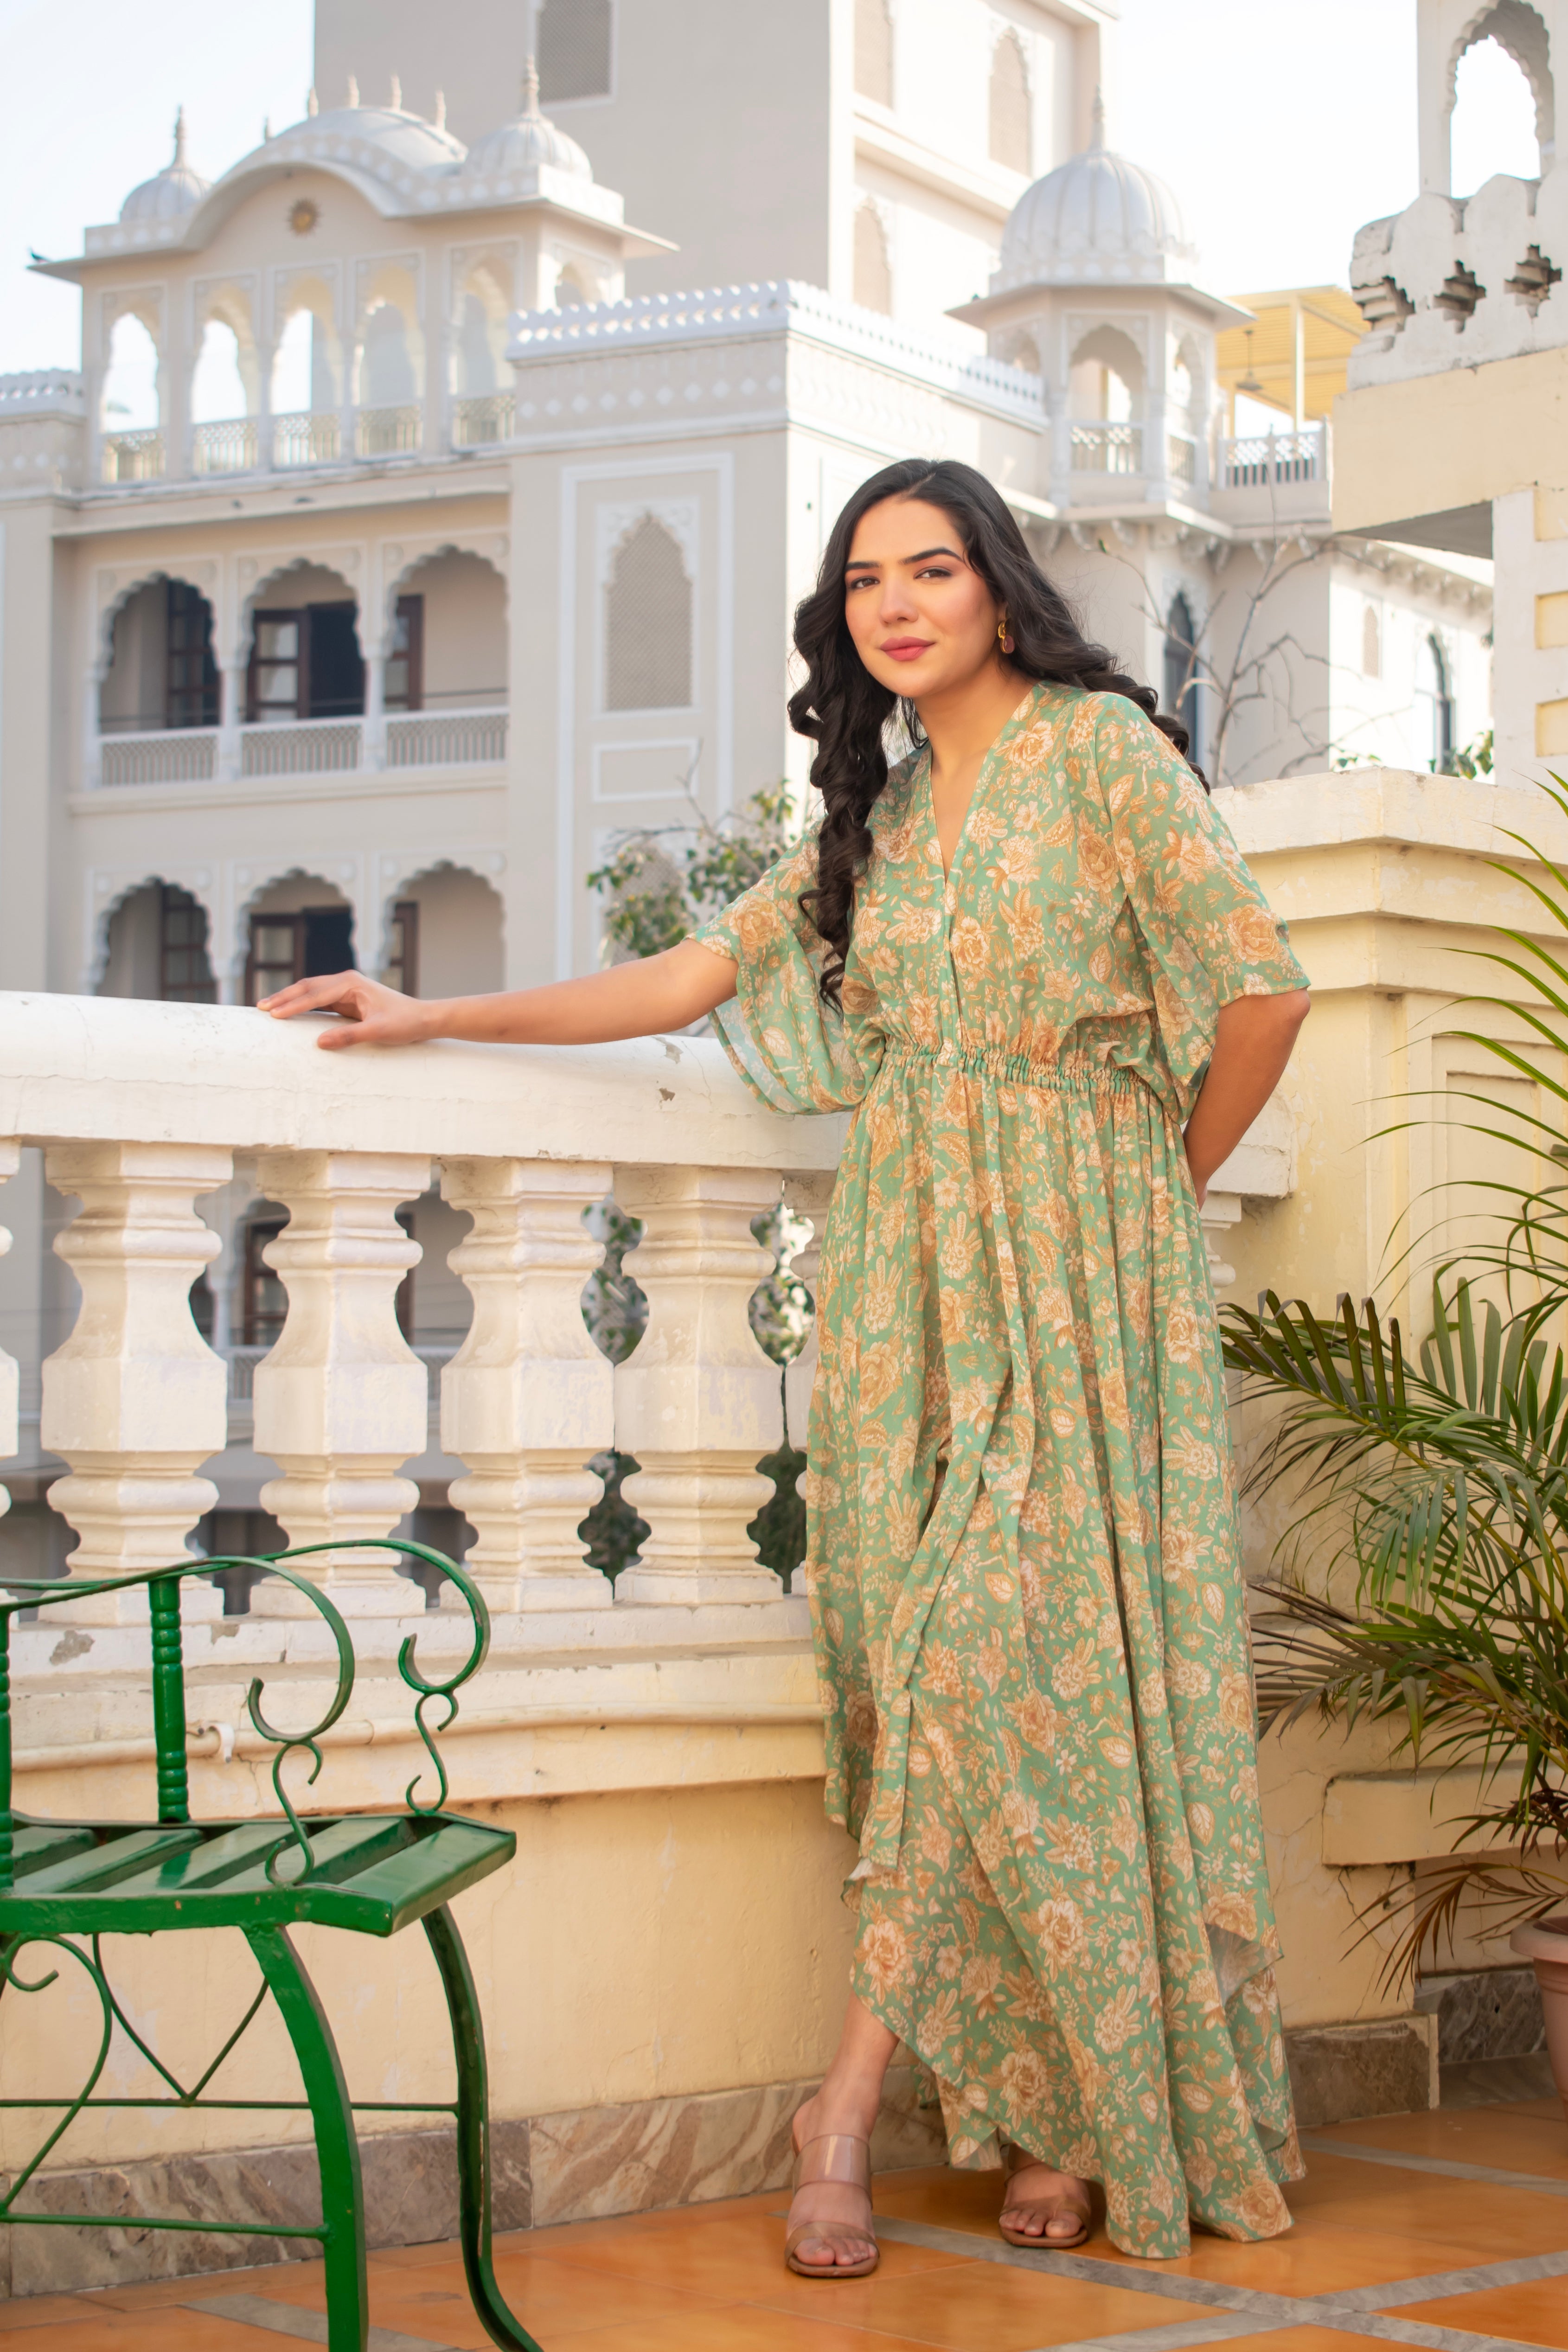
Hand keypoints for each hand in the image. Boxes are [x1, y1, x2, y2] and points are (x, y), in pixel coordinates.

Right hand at [256, 970, 436, 1050]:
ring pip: (311, 992)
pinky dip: (302, 1005)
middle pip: (307, 987)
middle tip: (260, 1008)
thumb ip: (349, 1037)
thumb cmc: (404, 1022)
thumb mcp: (378, 1032)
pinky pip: (319, 1001)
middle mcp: (346, 982)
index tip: (273, 1014)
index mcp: (351, 984)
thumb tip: (319, 1043)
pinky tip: (289, 1012)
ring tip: (268, 1008)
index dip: (292, 1005)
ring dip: (290, 1000)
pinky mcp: (347, 1000)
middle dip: (284, 998)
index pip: (314, 993)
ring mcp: (346, 989)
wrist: (423, 1018)